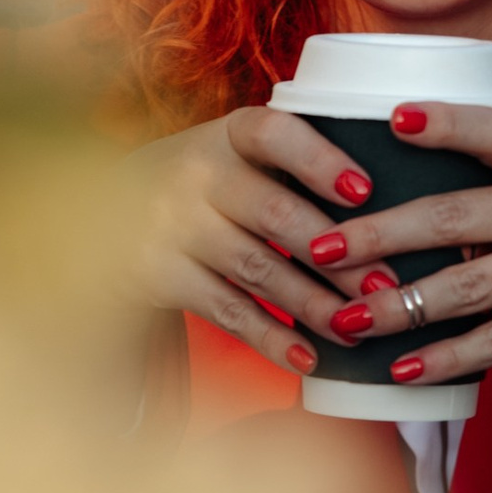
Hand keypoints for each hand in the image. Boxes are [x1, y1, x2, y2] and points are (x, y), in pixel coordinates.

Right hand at [129, 106, 392, 373]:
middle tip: (387, 286)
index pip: (274, 135)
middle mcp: (195, 172)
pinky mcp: (157, 274)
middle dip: (339, 255)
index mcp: (226, 134)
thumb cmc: (202, 187)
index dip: (320, 160)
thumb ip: (292, 169)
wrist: (100, 214)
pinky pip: (226, 312)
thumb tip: (391, 211)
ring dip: (314, 304)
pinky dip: (271, 338)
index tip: (365, 191)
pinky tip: (309, 358)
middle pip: (275, 214)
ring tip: (359, 328)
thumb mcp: (232, 157)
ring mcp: (171, 225)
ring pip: (257, 269)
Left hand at [314, 101, 491, 443]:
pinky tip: (404, 368)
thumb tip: (437, 167)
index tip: (394, 118)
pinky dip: (447, 357)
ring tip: (342, 320)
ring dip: (396, 306)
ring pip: (464, 289)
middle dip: (377, 234)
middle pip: (453, 218)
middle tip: (316, 246)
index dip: (447, 121)